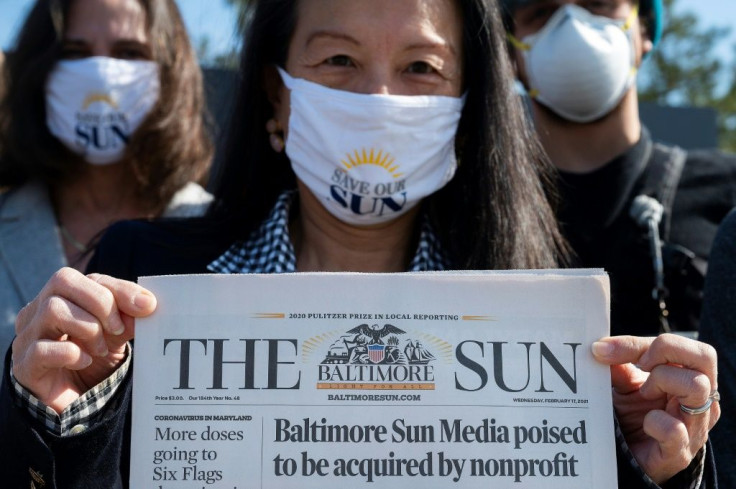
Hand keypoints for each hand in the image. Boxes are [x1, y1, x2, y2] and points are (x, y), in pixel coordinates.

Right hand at [12, 267, 156, 412]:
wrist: (76, 401)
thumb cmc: (94, 358)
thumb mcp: (116, 333)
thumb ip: (128, 316)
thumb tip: (146, 304)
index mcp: (62, 297)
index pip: (89, 277)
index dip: (120, 290)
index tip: (146, 307)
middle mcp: (37, 310)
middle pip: (63, 281)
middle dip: (101, 304)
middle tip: (117, 330)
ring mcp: (26, 336)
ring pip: (53, 310)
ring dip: (88, 329)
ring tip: (100, 349)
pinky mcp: (23, 366)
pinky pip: (43, 349)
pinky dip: (71, 354)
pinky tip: (84, 361)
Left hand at [592, 334, 718, 483]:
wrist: (629, 456)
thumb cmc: (633, 414)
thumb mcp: (625, 384)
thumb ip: (617, 364)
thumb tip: (600, 347)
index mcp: (690, 376)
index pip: (683, 345)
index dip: (642, 343)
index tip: (606, 349)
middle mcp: (701, 398)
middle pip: (704, 356)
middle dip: (664, 352)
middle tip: (640, 365)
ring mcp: (694, 425)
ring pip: (696, 386)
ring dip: (662, 381)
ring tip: (644, 394)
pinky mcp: (679, 452)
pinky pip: (675, 430)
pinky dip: (656, 422)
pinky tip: (645, 423)